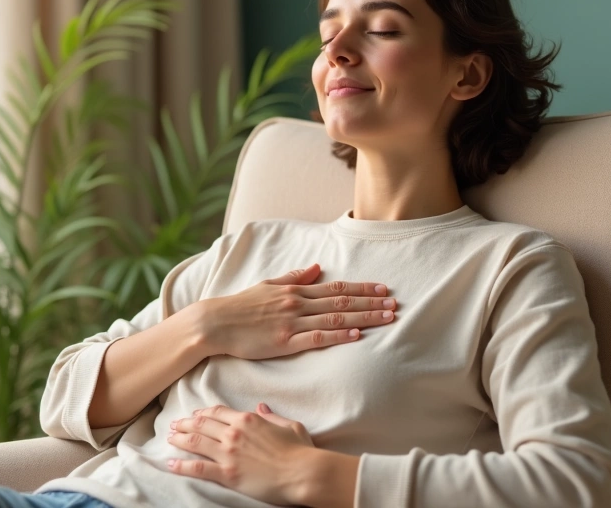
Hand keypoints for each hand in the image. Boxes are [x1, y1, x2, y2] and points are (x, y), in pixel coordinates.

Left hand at [166, 403, 317, 505]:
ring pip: (195, 442)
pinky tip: (171, 463)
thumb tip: (261, 407)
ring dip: (179, 439)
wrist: (303, 473)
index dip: (203, 412)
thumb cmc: (300, 450)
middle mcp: (234, 433)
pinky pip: (198, 468)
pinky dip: (182, 465)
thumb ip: (272, 416)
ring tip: (169, 439)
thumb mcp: (290, 425)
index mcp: (248, 419)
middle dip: (185, 423)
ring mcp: (229, 453)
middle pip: (202, 424)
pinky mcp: (227, 473)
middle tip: (174, 425)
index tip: (194, 415)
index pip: (217, 412)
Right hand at [190, 264, 395, 359]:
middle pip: (342, 301)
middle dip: (371, 302)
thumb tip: (316, 267)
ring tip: (386, 318)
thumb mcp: (267, 285)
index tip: (384, 289)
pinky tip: (356, 334)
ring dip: (364, 317)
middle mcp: (297, 304)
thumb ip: (294, 277)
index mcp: (295, 291)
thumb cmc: (240, 305)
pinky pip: (316, 338)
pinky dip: (338, 334)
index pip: (336, 287)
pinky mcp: (284, 342)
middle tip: (395, 304)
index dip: (363, 288)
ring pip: (335, 317)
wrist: (215, 323)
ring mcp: (292, 323)